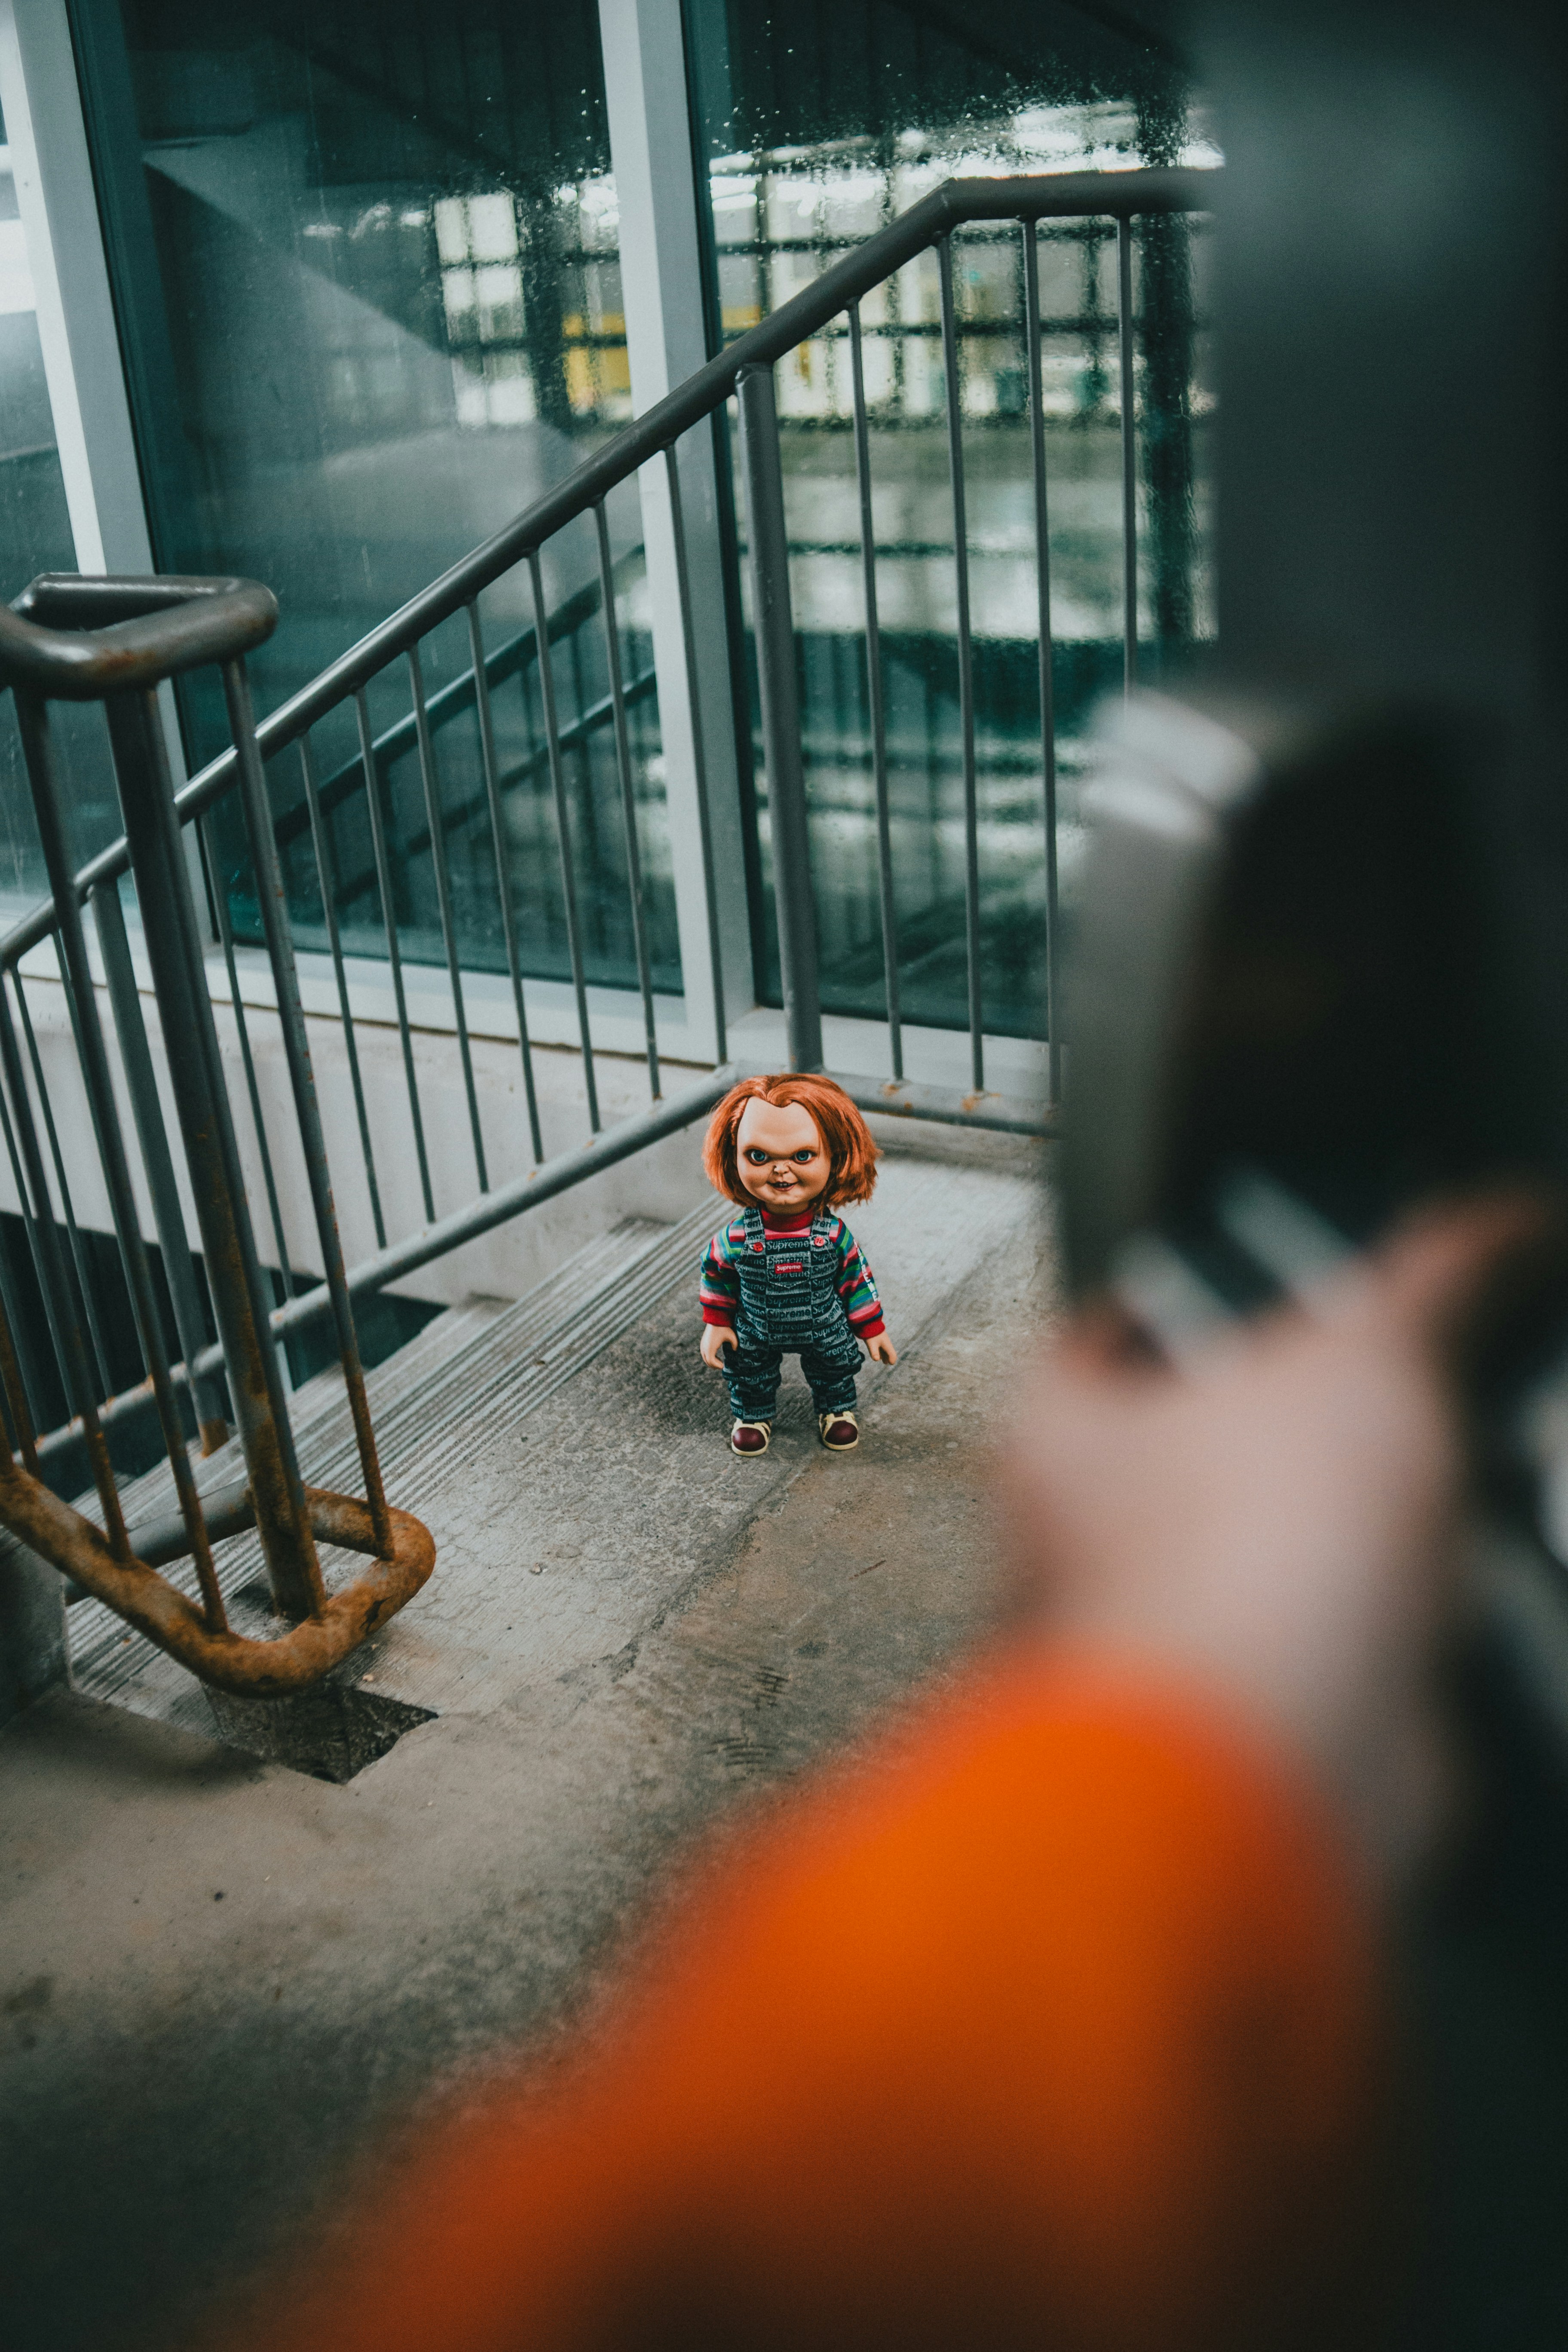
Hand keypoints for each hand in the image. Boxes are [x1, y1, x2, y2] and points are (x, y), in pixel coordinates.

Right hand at [701, 1323, 736, 1370]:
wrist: (715, 1319)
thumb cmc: (724, 1328)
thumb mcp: (732, 1337)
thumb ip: (735, 1345)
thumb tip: (735, 1350)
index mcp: (710, 1347)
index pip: (711, 1361)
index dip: (717, 1365)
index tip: (723, 1366)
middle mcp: (704, 1347)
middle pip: (707, 1361)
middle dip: (714, 1365)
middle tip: (722, 1366)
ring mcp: (702, 1345)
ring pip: (705, 1358)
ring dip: (712, 1362)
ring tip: (720, 1362)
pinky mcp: (702, 1343)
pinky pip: (704, 1354)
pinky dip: (709, 1357)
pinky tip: (717, 1357)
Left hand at [865, 1333, 897, 1365]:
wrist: (868, 1322)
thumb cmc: (871, 1333)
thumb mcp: (871, 1344)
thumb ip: (874, 1352)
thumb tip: (876, 1359)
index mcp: (887, 1344)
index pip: (892, 1354)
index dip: (892, 1360)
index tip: (889, 1363)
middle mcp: (886, 1342)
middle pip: (890, 1352)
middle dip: (889, 1358)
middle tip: (886, 1363)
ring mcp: (882, 1340)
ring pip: (885, 1349)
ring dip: (885, 1355)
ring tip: (884, 1361)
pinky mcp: (878, 1338)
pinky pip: (882, 1346)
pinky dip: (881, 1352)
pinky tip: (879, 1354)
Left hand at [997, 1193, 1554, 1877]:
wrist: (1292, 1753)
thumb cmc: (1258, 1548)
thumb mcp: (1368, 1353)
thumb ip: (1434, 1276)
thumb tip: (1502, 1215)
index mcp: (1055, 1437)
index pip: (1095, 1337)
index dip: (1175, 1296)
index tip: (1246, 1279)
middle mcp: (1081, 1547)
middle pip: (1195, 1445)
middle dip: (1299, 1417)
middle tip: (1385, 1377)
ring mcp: (1159, 1648)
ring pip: (1269, 1554)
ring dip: (1358, 1528)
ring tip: (1445, 1477)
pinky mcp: (1242, 1729)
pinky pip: (1325, 1650)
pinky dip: (1388, 1623)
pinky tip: (1449, 1590)